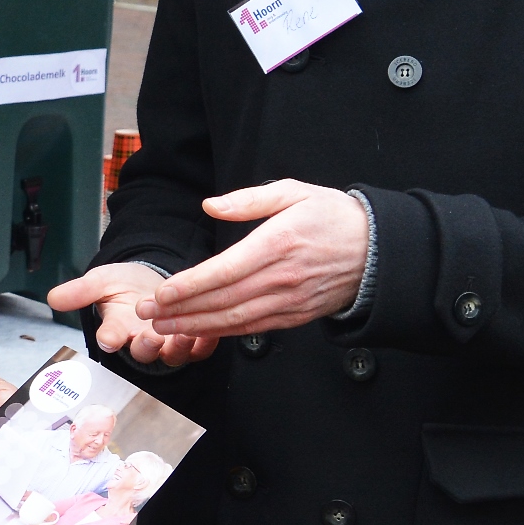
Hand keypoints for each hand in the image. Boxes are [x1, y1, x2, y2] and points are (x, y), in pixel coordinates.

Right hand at [47, 261, 216, 368]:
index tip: (107, 338)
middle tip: (149, 336)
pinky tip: (208, 330)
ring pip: (172, 355)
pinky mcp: (191, 344)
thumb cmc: (124, 284)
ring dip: (177, 346)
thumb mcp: (101, 281)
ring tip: (182, 332)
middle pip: (142, 352)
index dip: (109, 339)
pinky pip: (199, 351)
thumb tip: (53, 298)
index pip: (109, 338)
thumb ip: (80, 291)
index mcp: (117, 329)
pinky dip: (204, 343)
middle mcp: (140, 341)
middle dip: (145, 346)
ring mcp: (166, 345)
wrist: (152, 281)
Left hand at [144, 181, 369, 337]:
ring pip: (235, 319)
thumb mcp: (294, 192)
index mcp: (278, 243)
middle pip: (223, 300)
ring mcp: (290, 301)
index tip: (161, 293)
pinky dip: (222, 332)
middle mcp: (283, 277)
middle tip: (145, 314)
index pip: (225, 271)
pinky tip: (198, 331)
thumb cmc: (332, 216)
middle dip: (180, 310)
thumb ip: (249, 200)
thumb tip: (211, 206)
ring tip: (161, 327)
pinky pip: (253, 328)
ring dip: (195, 325)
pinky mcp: (295, 316)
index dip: (190, 285)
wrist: (377, 251)